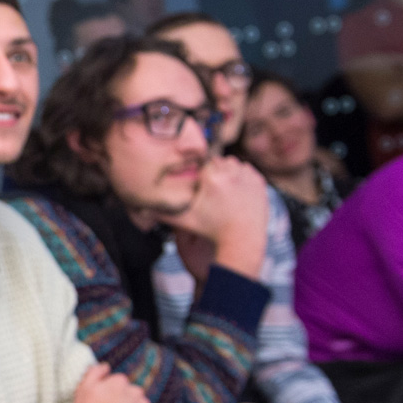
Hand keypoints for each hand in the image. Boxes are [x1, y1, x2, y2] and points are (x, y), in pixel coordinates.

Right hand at [170, 157, 267, 275]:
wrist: (242, 240)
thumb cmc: (211, 230)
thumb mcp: (185, 221)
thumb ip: (163, 213)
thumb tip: (142, 209)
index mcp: (212, 178)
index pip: (203, 163)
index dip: (202, 175)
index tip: (204, 187)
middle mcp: (231, 173)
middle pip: (219, 161)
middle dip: (216, 173)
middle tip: (214, 191)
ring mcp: (248, 176)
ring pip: (234, 164)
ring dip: (229, 173)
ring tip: (225, 191)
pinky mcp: (259, 181)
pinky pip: (247, 171)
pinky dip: (242, 178)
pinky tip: (237, 192)